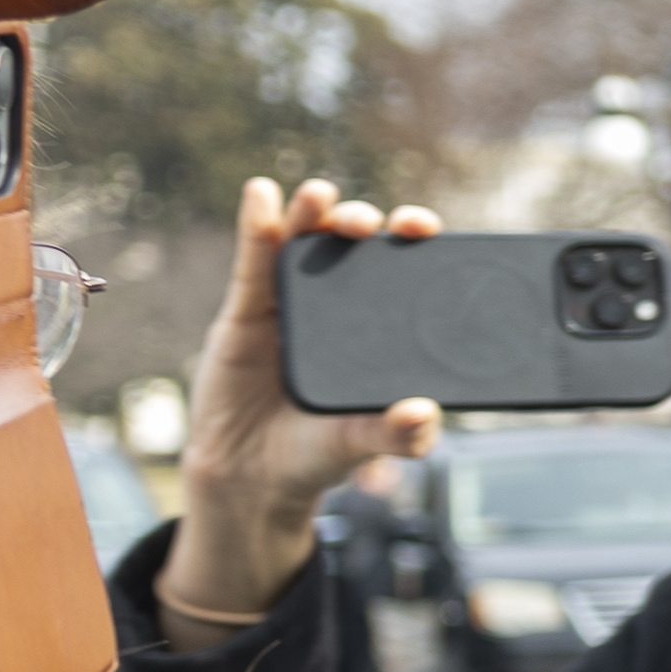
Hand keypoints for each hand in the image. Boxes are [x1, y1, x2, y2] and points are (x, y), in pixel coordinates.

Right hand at [169, 172, 446, 629]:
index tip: (423, 229)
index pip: (401, 271)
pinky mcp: (245, 312)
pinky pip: (254, 262)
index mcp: (377, 328)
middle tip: (370, 223)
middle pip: (353, 247)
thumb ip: (394, 434)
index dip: (411, 243)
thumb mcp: (359, 444)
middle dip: (362, 222)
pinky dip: (257, 226)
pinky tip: (261, 194)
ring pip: (303, 244)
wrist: (249, 477)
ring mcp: (290, 304)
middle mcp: (337, 307)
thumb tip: (425, 415)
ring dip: (312, 213)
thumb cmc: (314, 455)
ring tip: (320, 194)